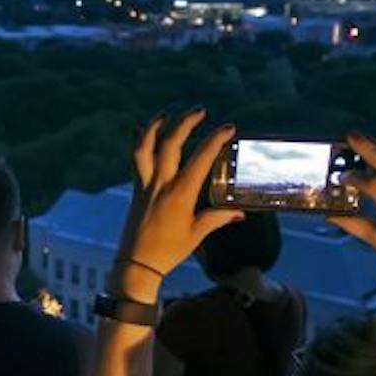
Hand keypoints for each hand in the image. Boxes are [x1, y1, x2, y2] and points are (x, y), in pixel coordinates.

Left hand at [117, 111, 241, 289]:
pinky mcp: (135, 190)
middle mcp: (161, 184)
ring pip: (146, 148)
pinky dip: (140, 143)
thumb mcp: (197, 234)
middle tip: (200, 111)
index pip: (201, 159)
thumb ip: (217, 218)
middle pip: (171, 144)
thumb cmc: (169, 251)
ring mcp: (145, 185)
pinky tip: (142, 131)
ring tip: (166, 114)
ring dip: (155, 127)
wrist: (137, 264)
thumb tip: (239, 212)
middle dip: (186, 123)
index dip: (215, 140)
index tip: (228, 128)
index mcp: (180, 194)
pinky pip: (135, 160)